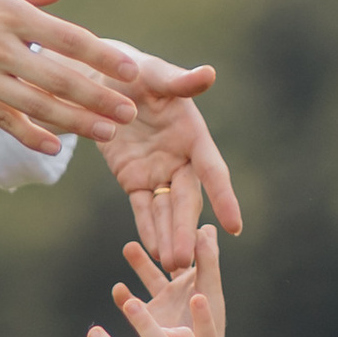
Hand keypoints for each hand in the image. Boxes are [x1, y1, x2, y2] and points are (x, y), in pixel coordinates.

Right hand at [0, 0, 140, 154]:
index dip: (102, 56)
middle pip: (59, 78)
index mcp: (6, 11)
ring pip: (37, 105)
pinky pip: (3, 120)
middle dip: (99, 97)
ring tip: (106, 132)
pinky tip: (53, 146)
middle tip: (130, 111)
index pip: (66, 38)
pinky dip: (29, 135)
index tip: (130, 70)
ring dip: (75, 121)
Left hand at [86, 49, 242, 268]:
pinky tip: (153, 252)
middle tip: (186, 260)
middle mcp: (181, 157)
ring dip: (170, 236)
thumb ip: (179, 81)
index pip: (212, 171)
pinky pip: (143, 208)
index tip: (235, 225)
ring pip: (167, 210)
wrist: (103, 80)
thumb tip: (208, 74)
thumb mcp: (154, 73)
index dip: (224, 197)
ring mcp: (158, 171)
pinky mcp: (134, 179)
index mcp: (193, 134)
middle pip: (188, 200)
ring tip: (173, 266)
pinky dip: (148, 228)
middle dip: (186, 230)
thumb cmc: (135, 70)